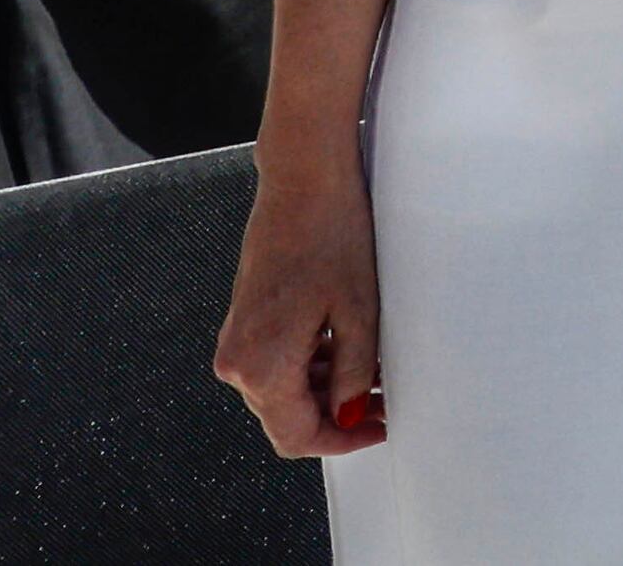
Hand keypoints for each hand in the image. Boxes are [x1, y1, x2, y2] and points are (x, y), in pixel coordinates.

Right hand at [213, 153, 389, 456]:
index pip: (297, 436)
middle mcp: (237, 359)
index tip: (378, 428)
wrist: (302, 181)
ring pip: (283, 390)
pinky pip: (276, 362)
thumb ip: (355, 374)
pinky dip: (312, 364)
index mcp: (261, 365)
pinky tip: (348, 344)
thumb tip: (352, 413)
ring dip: (328, 388)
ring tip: (375, 369)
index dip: (343, 440)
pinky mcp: (244, 320)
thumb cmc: (331, 234)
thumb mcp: (359, 312)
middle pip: (288, 416)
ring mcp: (236, 339)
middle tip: (386, 399)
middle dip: (338, 413)